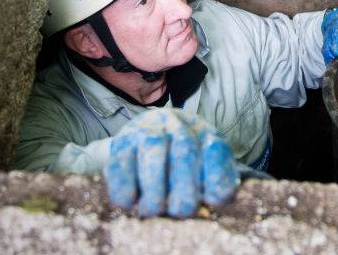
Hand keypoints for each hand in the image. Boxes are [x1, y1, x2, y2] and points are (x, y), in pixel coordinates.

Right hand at [104, 109, 238, 217]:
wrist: (143, 137)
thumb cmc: (179, 166)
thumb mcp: (202, 171)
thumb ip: (214, 186)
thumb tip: (214, 201)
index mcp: (204, 134)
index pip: (216, 150)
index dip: (216, 176)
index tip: (212, 201)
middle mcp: (178, 126)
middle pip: (185, 149)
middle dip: (184, 183)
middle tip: (180, 211)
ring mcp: (149, 129)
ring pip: (153, 147)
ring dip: (153, 182)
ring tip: (152, 210)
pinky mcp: (123, 140)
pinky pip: (121, 158)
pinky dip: (122, 182)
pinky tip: (127, 203)